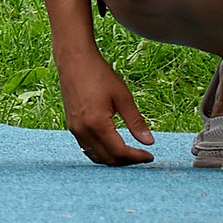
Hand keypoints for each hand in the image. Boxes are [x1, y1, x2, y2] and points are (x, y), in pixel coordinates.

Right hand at [56, 46, 155, 165]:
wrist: (74, 61)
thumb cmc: (99, 75)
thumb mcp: (123, 97)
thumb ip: (136, 122)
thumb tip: (149, 142)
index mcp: (97, 123)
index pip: (120, 152)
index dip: (137, 157)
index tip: (150, 155)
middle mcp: (83, 130)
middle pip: (108, 159)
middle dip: (126, 161)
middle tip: (142, 155)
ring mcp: (75, 129)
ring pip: (95, 156)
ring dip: (113, 159)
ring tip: (128, 153)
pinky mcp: (71, 125)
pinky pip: (87, 147)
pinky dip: (101, 152)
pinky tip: (112, 144)